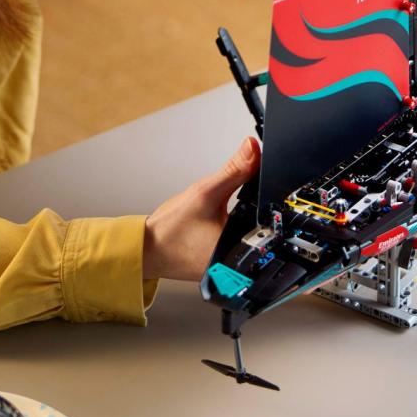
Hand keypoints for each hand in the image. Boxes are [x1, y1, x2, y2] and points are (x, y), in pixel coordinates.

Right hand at [142, 136, 259, 280]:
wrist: (147, 248)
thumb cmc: (169, 230)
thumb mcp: (204, 193)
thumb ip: (233, 170)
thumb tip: (253, 149)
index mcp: (239, 250)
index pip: (269, 216)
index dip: (267, 197)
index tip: (252, 186)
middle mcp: (238, 264)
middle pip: (261, 225)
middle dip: (250, 208)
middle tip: (220, 209)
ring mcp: (230, 267)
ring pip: (248, 232)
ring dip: (241, 218)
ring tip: (213, 219)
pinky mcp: (222, 264)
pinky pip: (235, 239)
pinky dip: (230, 228)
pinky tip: (213, 226)